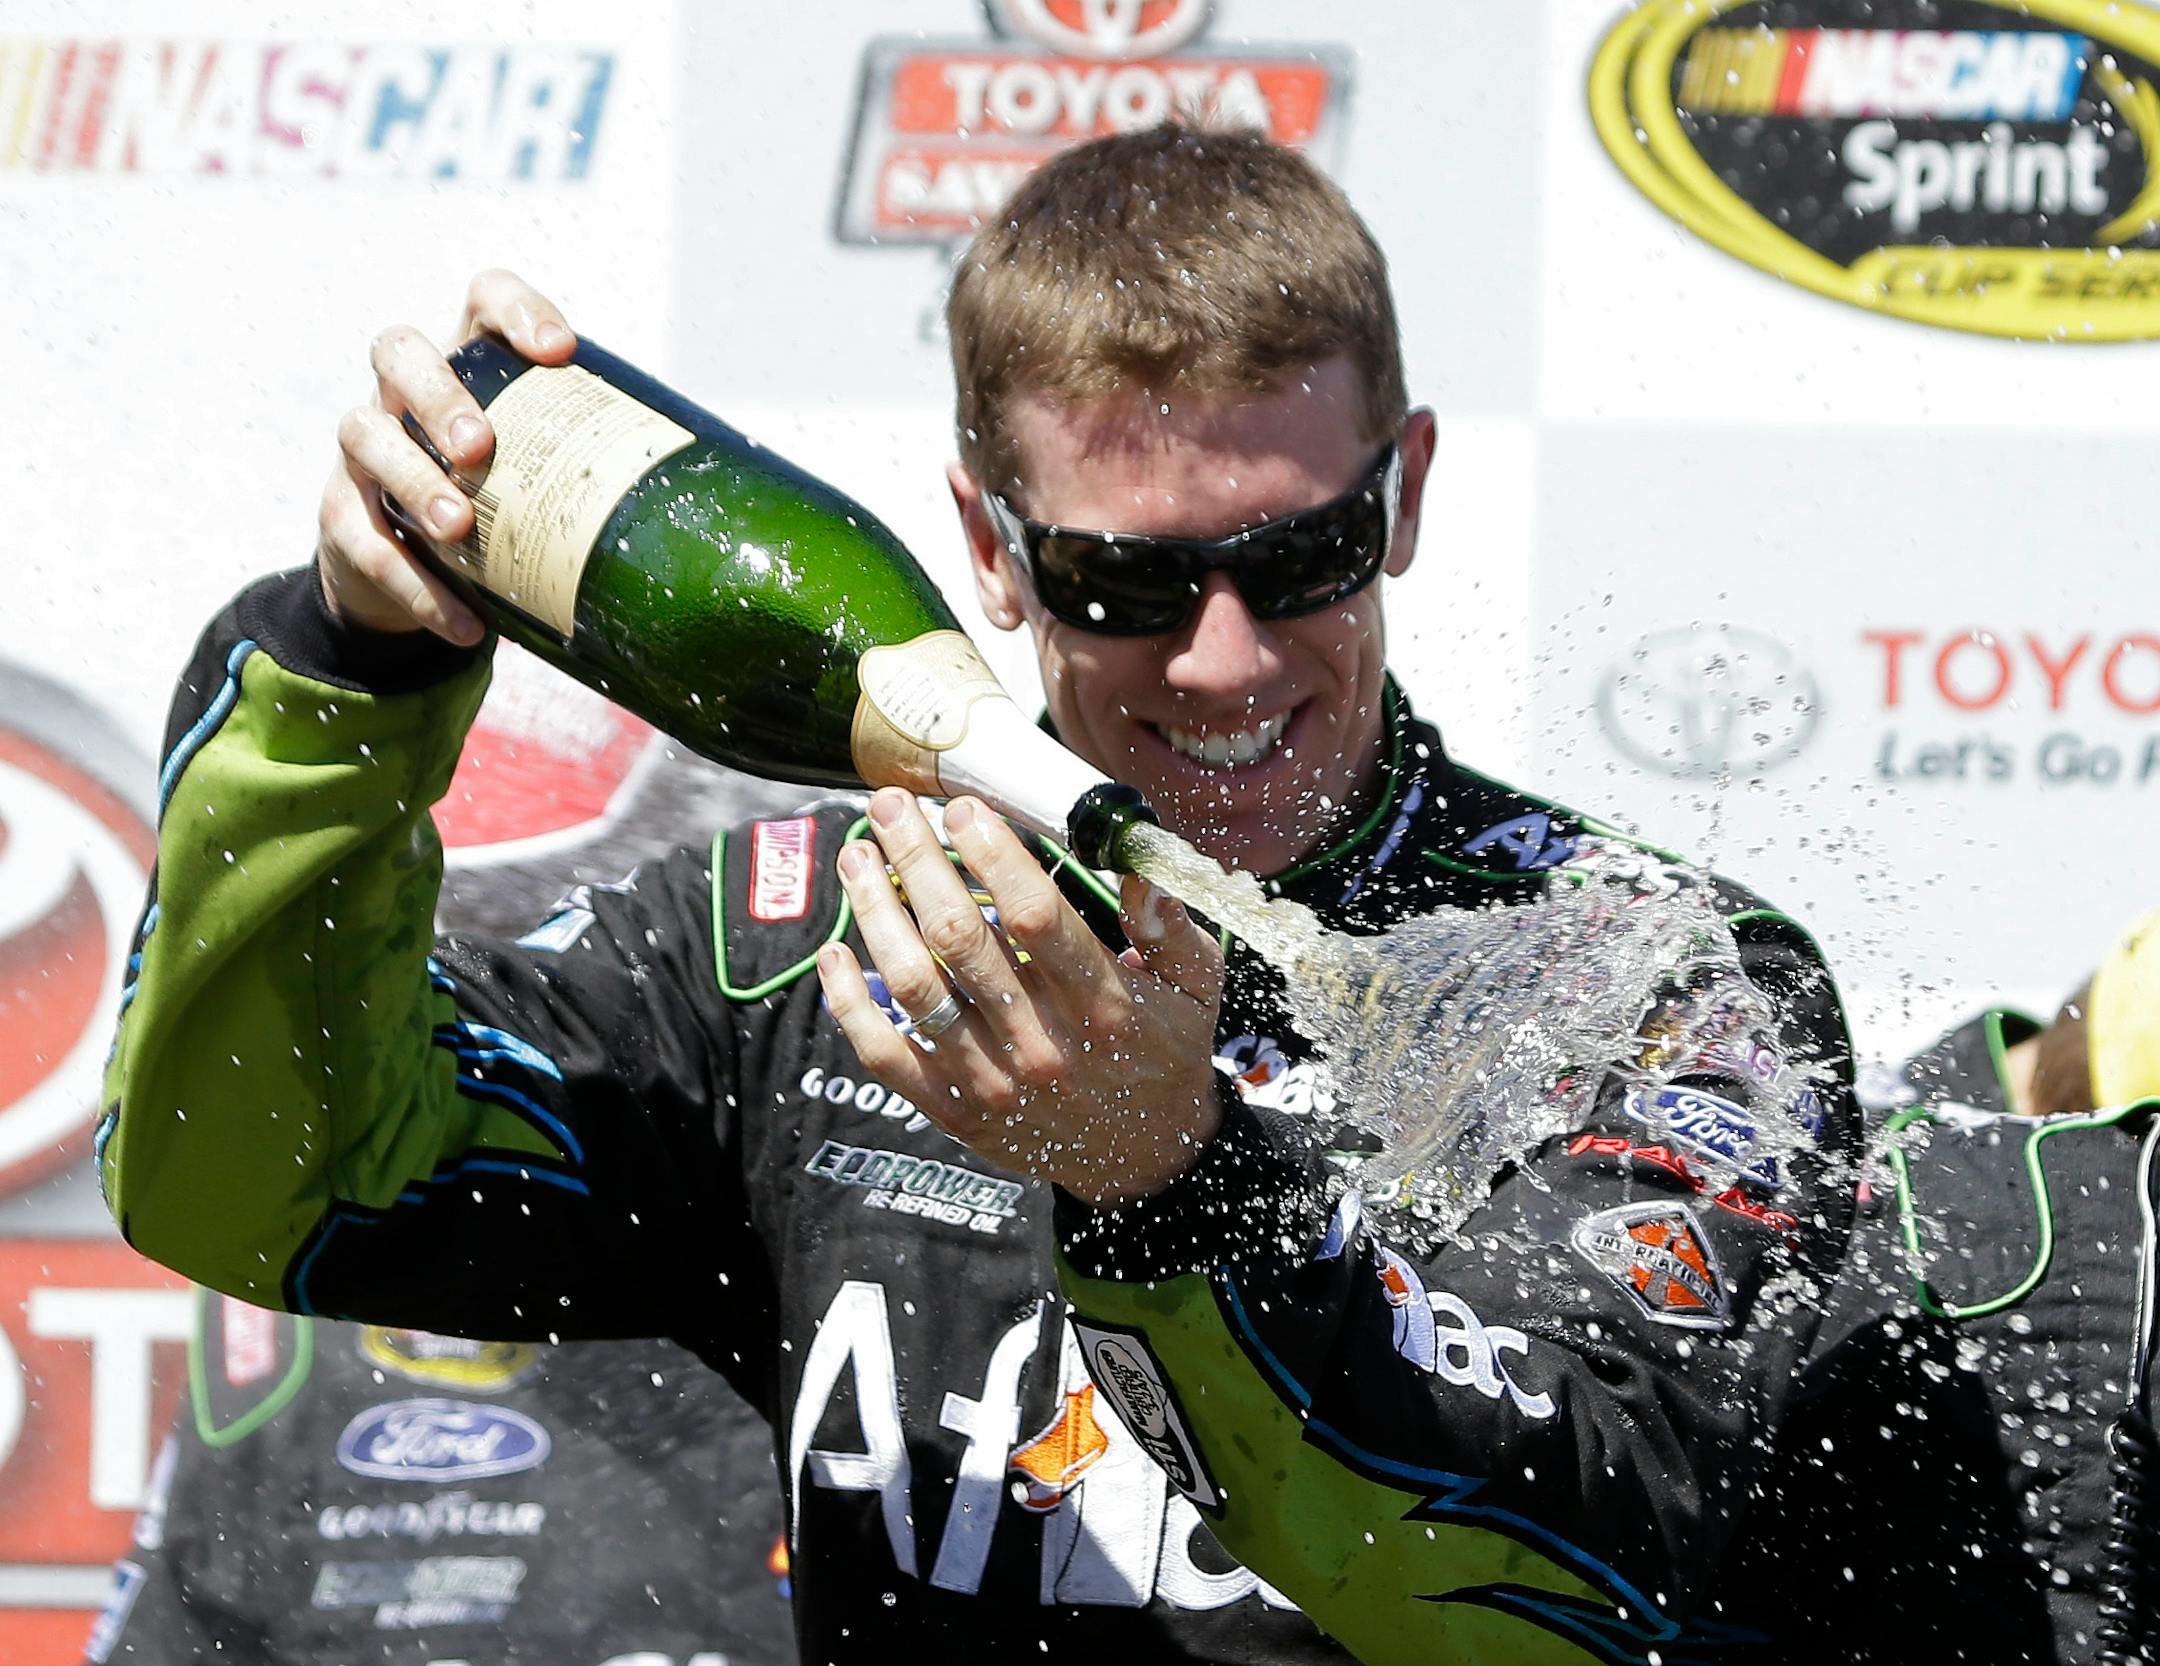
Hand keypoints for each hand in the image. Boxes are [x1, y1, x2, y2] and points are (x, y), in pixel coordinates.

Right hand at [316, 269, 576, 644]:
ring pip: (367, 436)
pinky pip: (367, 545)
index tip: (560, 351)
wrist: (407, 574)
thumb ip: (587, 472)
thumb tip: (691, 504)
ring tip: (459, 526)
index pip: (482, 302)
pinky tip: (466, 622)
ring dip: (415, 480)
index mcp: (464, 368)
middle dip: (437, 393)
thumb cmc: (494, 504)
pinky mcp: (341, 516)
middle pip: (400, 354)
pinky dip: (418, 586)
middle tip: (478, 445)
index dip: (516, 310)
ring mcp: (362, 451)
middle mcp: (401, 395)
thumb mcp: (537, 477)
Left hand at [816, 789, 1225, 1206]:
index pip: (1036, 916)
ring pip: (914, 987)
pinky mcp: (956, 1110)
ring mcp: (992, 1079)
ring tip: (856, 858)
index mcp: (1102, 1002)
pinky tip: (834, 952)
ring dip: (876, 914)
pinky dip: (850, 1005)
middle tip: (891, 808)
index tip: (963, 808)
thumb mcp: (1197, 988)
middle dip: (917, 861)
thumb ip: (1172, 926)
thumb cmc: (1166, 1055)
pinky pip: (887, 1055)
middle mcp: (1041, 1041)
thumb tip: (1140, 866)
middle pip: (960, 938)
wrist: (1143, 1160)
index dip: (993, 855)